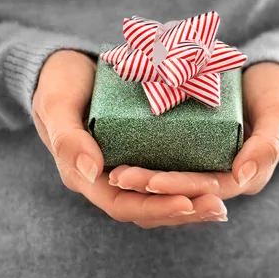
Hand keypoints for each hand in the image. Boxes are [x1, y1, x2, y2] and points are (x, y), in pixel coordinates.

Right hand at [32, 50, 227, 227]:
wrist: (69, 66)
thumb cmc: (60, 82)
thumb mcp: (57, 103)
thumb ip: (68, 137)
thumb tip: (92, 170)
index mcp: (84, 175)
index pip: (122, 204)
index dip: (154, 207)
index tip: (187, 202)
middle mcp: (107, 178)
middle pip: (146, 209)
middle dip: (182, 211)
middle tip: (217, 207)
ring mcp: (126, 167)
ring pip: (159, 198)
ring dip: (190, 204)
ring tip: (221, 204)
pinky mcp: (143, 153)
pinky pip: (166, 176)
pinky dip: (189, 184)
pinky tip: (216, 181)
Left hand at [108, 62, 278, 207]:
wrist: (271, 76)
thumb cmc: (278, 92)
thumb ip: (267, 144)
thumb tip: (242, 177)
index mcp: (248, 176)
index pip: (209, 189)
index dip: (179, 187)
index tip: (149, 181)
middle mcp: (226, 177)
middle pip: (186, 191)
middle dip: (152, 189)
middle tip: (119, 178)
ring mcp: (210, 165)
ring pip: (175, 185)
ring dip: (145, 183)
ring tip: (114, 174)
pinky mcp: (198, 151)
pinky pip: (171, 164)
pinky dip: (149, 164)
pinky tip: (122, 157)